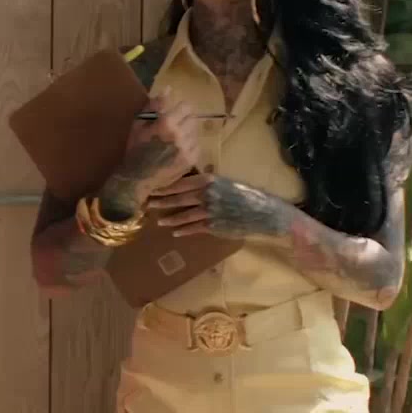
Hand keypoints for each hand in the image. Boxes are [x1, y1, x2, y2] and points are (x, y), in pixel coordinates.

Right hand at [106, 88, 201, 209]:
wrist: (137, 179)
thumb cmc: (135, 150)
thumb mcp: (138, 124)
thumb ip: (154, 105)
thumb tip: (169, 89)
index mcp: (166, 123)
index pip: (186, 106)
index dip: (181, 108)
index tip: (175, 112)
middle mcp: (179, 134)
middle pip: (193, 118)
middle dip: (184, 119)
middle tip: (174, 126)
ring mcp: (187, 149)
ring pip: (196, 131)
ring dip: (188, 132)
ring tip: (175, 139)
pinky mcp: (191, 160)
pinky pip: (197, 145)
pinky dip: (190, 145)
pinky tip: (178, 150)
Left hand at [149, 174, 289, 240]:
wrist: (264, 211)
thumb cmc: (246, 195)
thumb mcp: (226, 182)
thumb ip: (208, 182)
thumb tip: (191, 180)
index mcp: (208, 179)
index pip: (180, 182)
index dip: (164, 186)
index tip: (151, 187)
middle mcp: (206, 193)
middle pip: (178, 198)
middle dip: (161, 201)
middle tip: (147, 204)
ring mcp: (209, 210)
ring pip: (183, 215)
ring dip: (170, 219)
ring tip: (158, 221)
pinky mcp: (214, 225)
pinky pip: (194, 228)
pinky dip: (184, 230)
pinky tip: (175, 233)